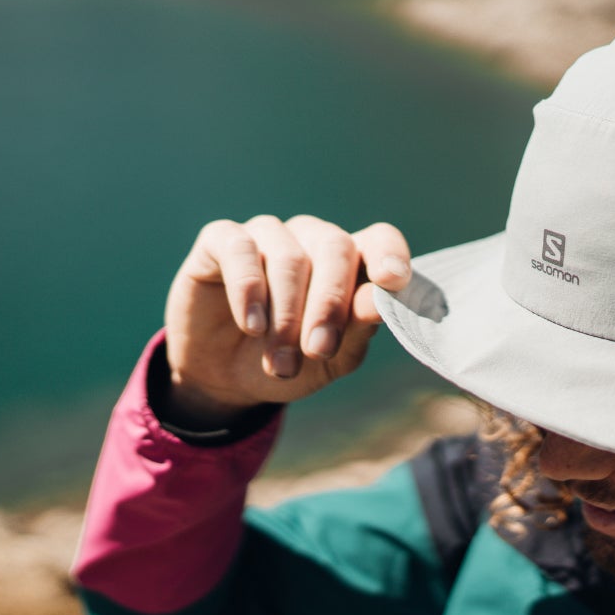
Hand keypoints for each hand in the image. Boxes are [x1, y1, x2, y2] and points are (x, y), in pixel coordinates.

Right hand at [162, 215, 411, 426]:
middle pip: (336, 246)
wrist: (226, 380)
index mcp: (351, 262)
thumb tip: (379, 302)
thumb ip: (358, 327)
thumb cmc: (294, 361)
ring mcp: (268, 234)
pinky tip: (252, 326)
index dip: (389, 254)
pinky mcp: (221, 239)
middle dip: (330, 303)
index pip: (380, 239)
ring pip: (290, 256)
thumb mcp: (334, 358)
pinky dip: (248, 289)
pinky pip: (240, 249)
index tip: (393, 280)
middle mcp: (312, 239)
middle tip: (319, 350)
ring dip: (286, 315)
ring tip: (280, 362)